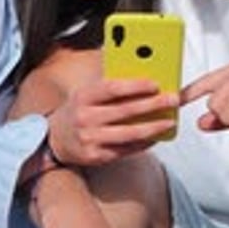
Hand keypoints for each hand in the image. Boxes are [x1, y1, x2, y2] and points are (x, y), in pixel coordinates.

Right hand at [47, 77, 178, 164]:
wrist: (55, 139)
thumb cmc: (79, 111)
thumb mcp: (86, 93)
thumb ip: (109, 84)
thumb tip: (137, 70)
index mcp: (84, 96)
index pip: (112, 88)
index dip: (135, 86)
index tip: (155, 84)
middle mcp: (85, 118)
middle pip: (125, 111)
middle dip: (153, 105)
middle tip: (173, 100)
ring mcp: (91, 139)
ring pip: (129, 133)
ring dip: (153, 127)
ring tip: (170, 121)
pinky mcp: (97, 156)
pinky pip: (126, 149)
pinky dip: (144, 143)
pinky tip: (156, 136)